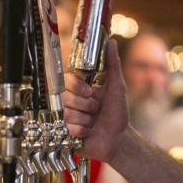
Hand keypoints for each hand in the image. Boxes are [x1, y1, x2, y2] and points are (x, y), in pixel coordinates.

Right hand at [63, 39, 130, 162]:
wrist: (118, 140)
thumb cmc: (118, 114)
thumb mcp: (117, 87)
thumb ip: (113, 65)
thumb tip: (111, 42)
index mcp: (80, 90)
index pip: (66, 81)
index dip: (76, 87)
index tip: (89, 92)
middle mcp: (70, 102)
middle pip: (64, 98)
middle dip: (85, 106)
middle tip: (96, 110)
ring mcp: (66, 118)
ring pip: (66, 114)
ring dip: (85, 120)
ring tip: (93, 123)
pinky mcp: (64, 133)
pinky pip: (67, 128)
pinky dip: (81, 132)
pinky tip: (88, 133)